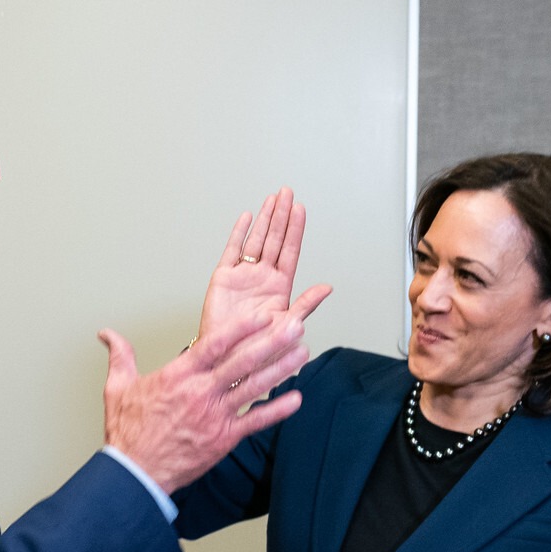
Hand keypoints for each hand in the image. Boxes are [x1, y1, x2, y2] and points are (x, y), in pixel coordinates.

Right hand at [101, 311, 308, 493]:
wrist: (136, 473)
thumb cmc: (128, 432)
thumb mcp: (118, 388)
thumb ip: (120, 356)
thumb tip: (107, 334)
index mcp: (178, 376)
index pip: (213, 344)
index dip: (240, 328)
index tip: (261, 315)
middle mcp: (200, 392)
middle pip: (242, 361)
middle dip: (271, 341)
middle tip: (295, 325)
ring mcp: (214, 415)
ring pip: (253, 387)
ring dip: (280, 368)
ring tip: (302, 351)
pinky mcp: (223, 438)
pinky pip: (255, 421)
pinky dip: (277, 411)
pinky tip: (296, 398)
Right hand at [196, 188, 331, 341]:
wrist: (226, 358)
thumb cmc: (256, 348)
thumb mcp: (286, 326)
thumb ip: (306, 305)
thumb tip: (327, 288)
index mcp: (279, 287)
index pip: (289, 251)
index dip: (295, 229)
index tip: (300, 209)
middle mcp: (262, 277)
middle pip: (274, 239)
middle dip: (281, 215)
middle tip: (287, 193)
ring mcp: (243, 276)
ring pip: (255, 240)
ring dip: (264, 219)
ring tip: (272, 199)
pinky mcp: (223, 278)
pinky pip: (231, 250)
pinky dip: (238, 233)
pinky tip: (246, 218)